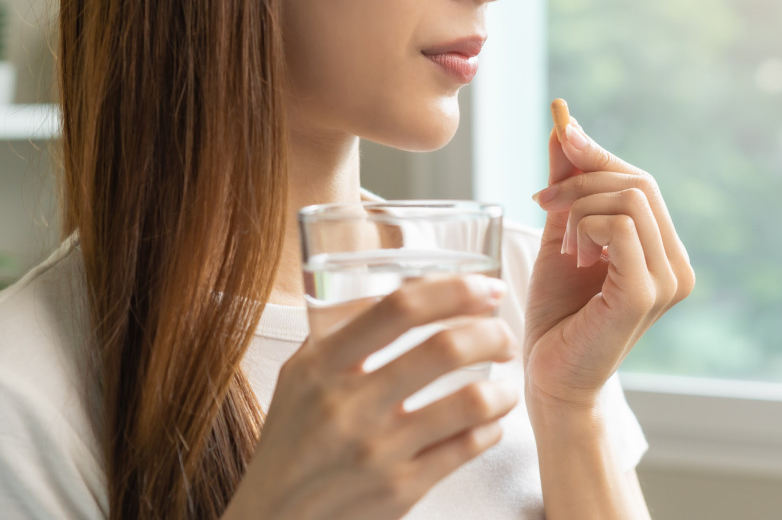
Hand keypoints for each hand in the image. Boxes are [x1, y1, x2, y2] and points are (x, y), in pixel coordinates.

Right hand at [225, 275, 518, 519]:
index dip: (453, 290)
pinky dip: (490, 428)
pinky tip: (488, 423)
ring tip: (506, 384)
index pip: (399, 308)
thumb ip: (340, 333)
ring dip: (502, 388)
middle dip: (492, 333)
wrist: (273, 519)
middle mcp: (350, 405)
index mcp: (322, 366)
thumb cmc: (290, 441)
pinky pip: (468, 447)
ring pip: (470, 401)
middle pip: (445, 348)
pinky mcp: (400, 490)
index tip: (484, 287)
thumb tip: (404, 289)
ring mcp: (378, 450)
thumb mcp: (298, 376)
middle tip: (503, 335)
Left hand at [525, 114, 694, 412]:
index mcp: (662, 251)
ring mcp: (668, 280)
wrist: (549, 378)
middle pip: (637, 182)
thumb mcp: (560, 236)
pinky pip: (619, 227)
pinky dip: (585, 228)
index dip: (599, 153)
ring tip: (564, 246)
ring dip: (579, 208)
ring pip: (627, 199)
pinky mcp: (647, 294)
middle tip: (542, 200)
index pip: (640, 182)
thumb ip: (568, 186)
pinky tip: (573, 256)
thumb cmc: (556, 314)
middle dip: (582, 178)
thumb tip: (564, 126)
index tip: (560, 134)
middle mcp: (677, 264)